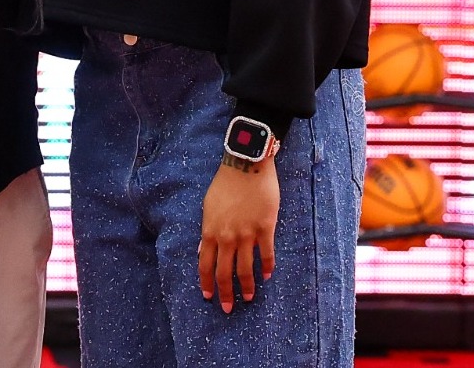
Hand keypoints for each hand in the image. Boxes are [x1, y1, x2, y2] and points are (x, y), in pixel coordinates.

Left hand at [199, 159, 279, 312]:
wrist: (246, 165)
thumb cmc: (225, 184)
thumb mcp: (208, 206)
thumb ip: (208, 230)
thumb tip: (205, 249)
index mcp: (210, 231)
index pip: (206, 264)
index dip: (207, 283)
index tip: (209, 296)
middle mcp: (227, 237)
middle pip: (225, 272)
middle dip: (226, 293)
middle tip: (227, 308)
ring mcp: (247, 234)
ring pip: (246, 268)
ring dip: (247, 286)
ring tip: (249, 297)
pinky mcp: (265, 228)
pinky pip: (266, 254)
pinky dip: (267, 267)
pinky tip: (267, 276)